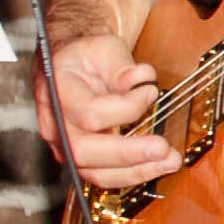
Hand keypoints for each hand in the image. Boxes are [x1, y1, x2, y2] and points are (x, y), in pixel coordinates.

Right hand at [43, 33, 180, 189]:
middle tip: (163, 148)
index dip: (126, 107)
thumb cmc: (86, 56)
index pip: (90, 112)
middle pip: (84, 151)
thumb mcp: (104, 47)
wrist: (69, 64)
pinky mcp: (80, 158)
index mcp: (58, 91)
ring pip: (93, 172)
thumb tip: (139, 81)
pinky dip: (132, 175)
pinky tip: (156, 166)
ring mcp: (64, 145)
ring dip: (135, 171)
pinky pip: (103, 176)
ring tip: (169, 162)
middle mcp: (55, 124)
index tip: (150, 93)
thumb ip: (121, 66)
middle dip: (128, 154)